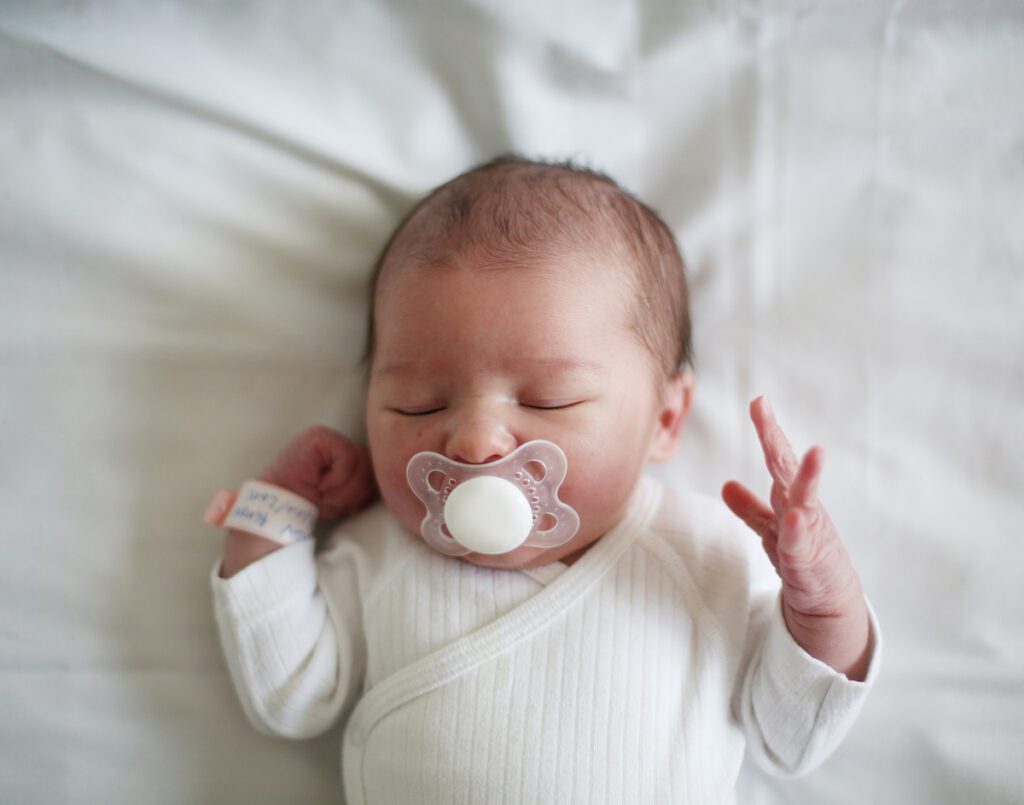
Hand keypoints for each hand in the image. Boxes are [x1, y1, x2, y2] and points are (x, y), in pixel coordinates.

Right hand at [260, 426, 376, 520]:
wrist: (280, 508)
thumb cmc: (309, 503)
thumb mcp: (344, 494)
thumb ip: (362, 482)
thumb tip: (384, 480)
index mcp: (342, 453)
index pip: (370, 466)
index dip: (362, 490)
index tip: (346, 505)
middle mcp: (336, 440)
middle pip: (369, 464)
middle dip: (355, 491)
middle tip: (332, 500)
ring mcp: (327, 436)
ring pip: (361, 462)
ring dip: (344, 488)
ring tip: (324, 494)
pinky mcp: (320, 437)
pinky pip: (347, 458)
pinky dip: (337, 478)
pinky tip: (320, 483)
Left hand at [721, 397, 870, 679]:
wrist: (828, 601)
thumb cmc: (803, 558)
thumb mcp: (771, 530)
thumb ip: (750, 509)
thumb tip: (725, 485)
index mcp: (790, 498)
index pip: (778, 458)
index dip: (768, 430)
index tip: (759, 401)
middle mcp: (802, 508)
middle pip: (786, 467)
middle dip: (774, 438)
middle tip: (763, 407)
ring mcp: (809, 533)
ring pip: (805, 500)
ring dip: (808, 476)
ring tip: (815, 452)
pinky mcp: (809, 563)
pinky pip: (800, 546)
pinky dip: (796, 532)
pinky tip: (794, 518)